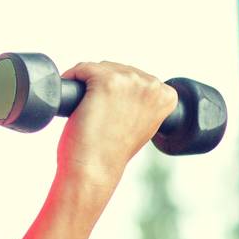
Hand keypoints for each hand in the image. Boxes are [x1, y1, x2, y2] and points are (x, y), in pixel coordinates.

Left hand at [55, 61, 180, 187]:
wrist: (94, 169)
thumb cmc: (110, 152)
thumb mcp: (139, 124)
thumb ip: (141, 103)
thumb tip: (128, 88)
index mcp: (167, 96)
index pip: (135, 77)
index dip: (117, 91)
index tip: (109, 109)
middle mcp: (152, 86)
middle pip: (116, 69)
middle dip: (100, 85)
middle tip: (94, 113)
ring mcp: (130, 82)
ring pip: (99, 68)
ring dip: (85, 82)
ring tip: (85, 109)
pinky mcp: (106, 81)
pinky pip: (82, 68)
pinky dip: (71, 77)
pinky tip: (71, 98)